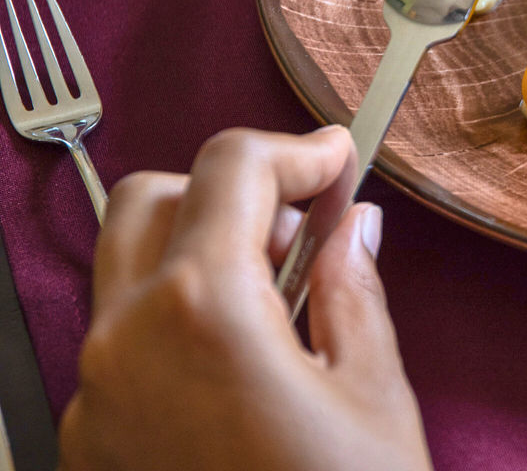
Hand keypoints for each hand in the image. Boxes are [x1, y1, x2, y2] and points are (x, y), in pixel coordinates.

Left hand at [58, 126, 432, 470]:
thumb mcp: (373, 394)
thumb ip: (351, 290)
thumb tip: (352, 231)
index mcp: (204, 314)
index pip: (232, 170)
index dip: (297, 149)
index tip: (336, 159)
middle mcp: (124, 345)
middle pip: (154, 200)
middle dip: (233, 191)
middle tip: (309, 228)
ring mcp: (94, 398)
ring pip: (126, 271)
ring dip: (197, 252)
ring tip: (280, 301)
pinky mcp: (89, 444)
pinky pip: (119, 343)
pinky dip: (173, 321)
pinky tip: (243, 365)